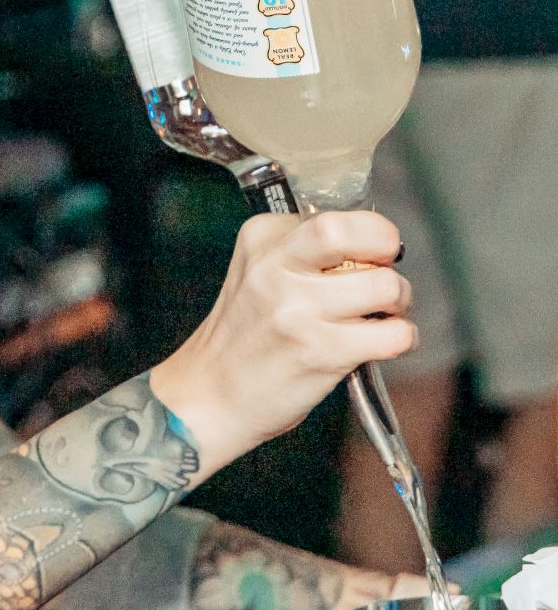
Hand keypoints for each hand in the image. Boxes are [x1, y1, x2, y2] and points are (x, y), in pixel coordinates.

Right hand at [150, 212, 413, 483]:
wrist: (209, 392)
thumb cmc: (244, 335)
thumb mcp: (258, 270)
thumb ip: (304, 250)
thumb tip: (369, 246)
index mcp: (260, 239)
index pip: (334, 216)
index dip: (368, 233)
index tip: (370, 251)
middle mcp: (275, 268)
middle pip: (351, 234)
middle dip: (384, 250)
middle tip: (381, 273)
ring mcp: (297, 310)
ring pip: (385, 285)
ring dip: (398, 302)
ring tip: (379, 315)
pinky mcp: (320, 351)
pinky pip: (393, 334)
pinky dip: (401, 338)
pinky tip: (379, 343)